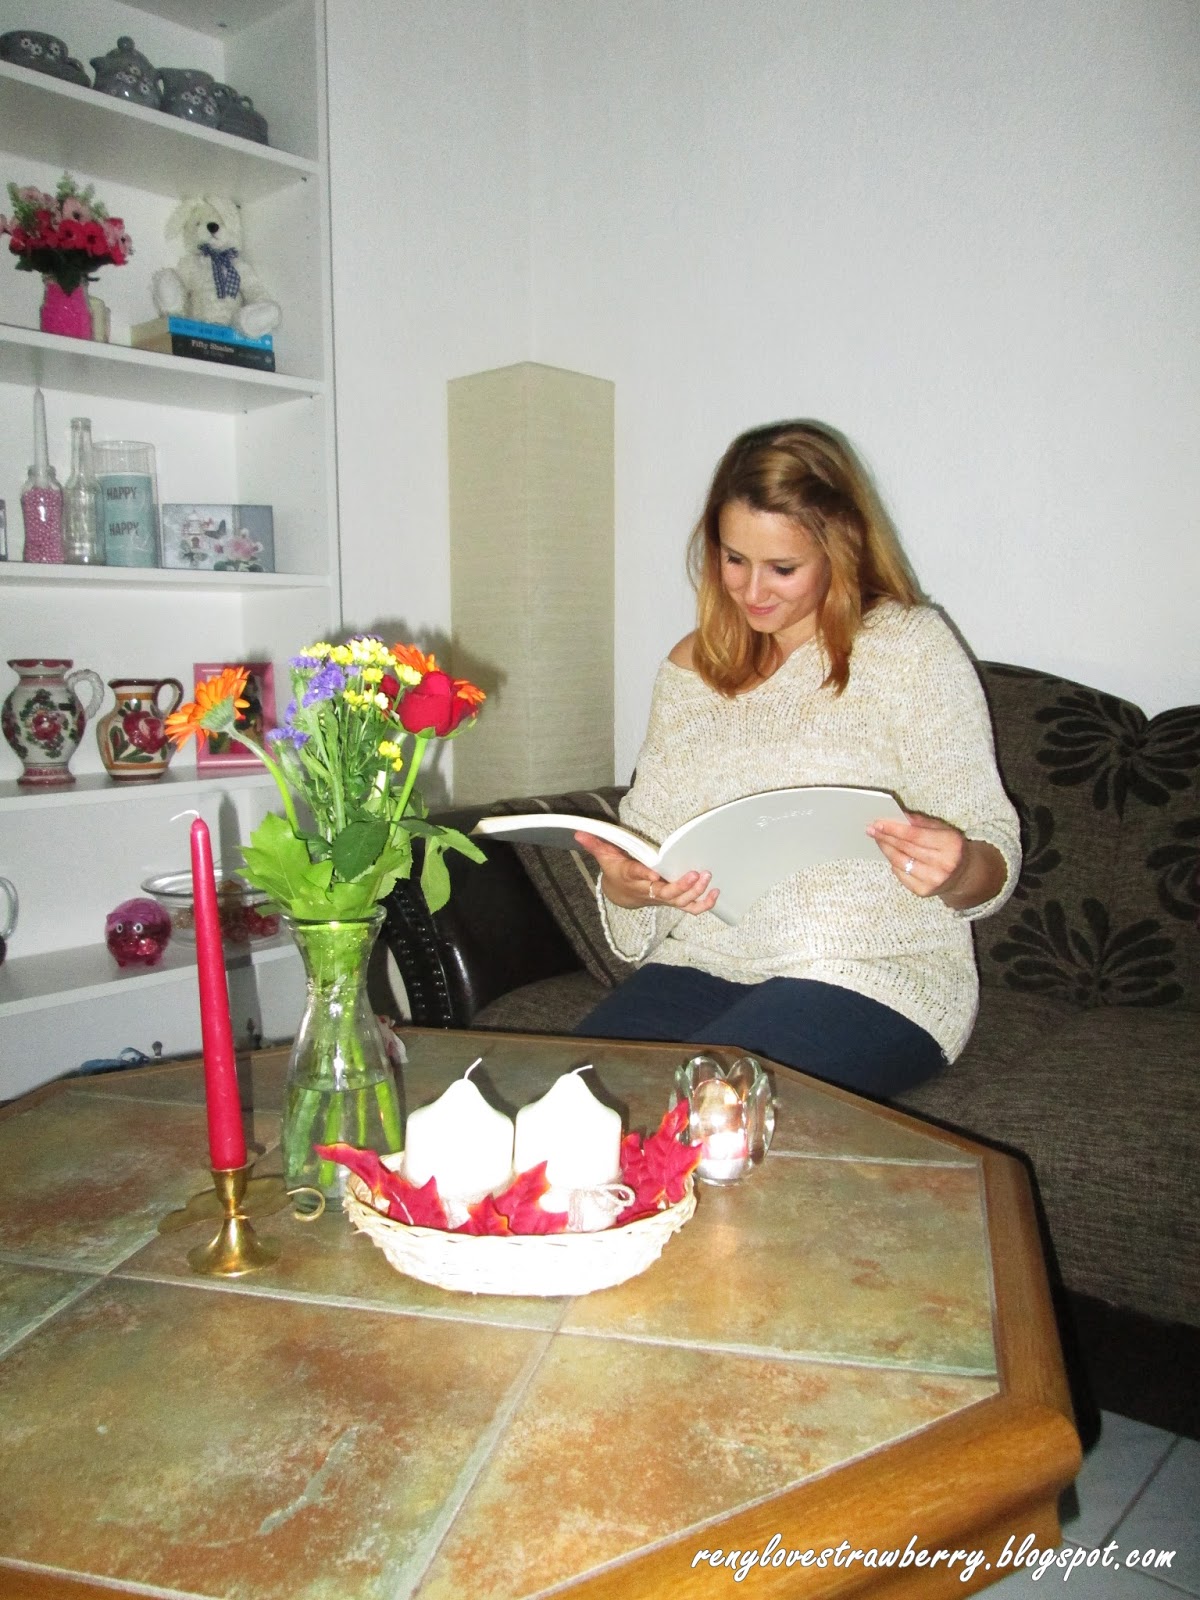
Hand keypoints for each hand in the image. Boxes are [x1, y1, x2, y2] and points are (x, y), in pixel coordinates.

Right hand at [574, 832, 718, 915]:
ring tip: (707, 877)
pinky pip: (690, 907)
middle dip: (681, 886)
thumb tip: (579, 832)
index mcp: (633, 877)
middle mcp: (650, 890)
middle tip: (695, 873)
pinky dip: (704, 903)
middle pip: (666, 893)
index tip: (653, 872)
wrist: (623, 895)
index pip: (637, 876)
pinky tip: (715, 892)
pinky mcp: (674, 901)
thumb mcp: (605, 858)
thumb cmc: (618, 873)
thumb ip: (596, 844)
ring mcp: (664, 898)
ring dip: (695, 892)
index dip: (645, 875)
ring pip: (680, 902)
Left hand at [866, 814, 1006, 910]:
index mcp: (950, 844)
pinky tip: (890, 855)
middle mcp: (944, 864)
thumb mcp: (943, 830)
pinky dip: (894, 863)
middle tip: (872, 829)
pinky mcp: (924, 892)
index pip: (915, 835)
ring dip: (886, 849)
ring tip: (878, 839)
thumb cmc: (950, 847)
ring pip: (900, 862)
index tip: (878, 823)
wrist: (963, 875)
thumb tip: (897, 817)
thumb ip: (921, 822)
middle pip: (906, 848)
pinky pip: (901, 875)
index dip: (894, 829)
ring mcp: (933, 881)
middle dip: (886, 837)